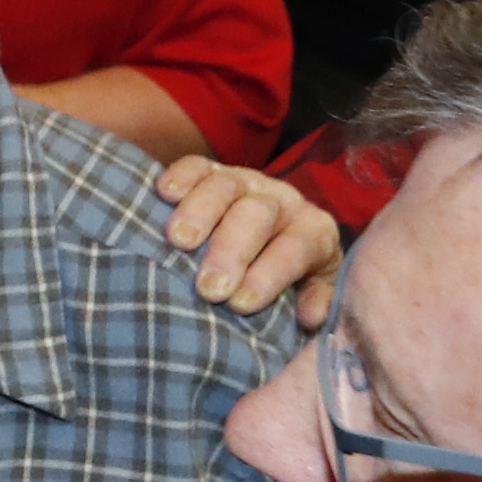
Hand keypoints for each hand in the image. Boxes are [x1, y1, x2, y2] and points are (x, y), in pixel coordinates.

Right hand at [150, 155, 344, 323]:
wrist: (275, 237)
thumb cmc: (291, 277)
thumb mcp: (312, 290)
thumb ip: (317, 301)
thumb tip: (311, 316)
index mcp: (313, 230)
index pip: (295, 248)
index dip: (270, 275)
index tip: (241, 304)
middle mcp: (283, 200)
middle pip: (258, 214)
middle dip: (231, 250)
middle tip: (208, 287)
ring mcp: (247, 181)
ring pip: (225, 186)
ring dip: (200, 212)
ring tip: (178, 240)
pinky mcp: (214, 171)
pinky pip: (197, 166)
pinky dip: (181, 176)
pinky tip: (164, 193)